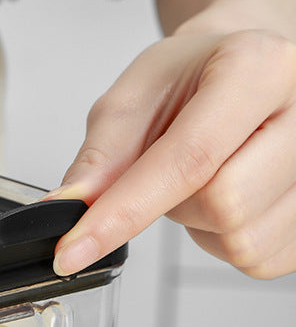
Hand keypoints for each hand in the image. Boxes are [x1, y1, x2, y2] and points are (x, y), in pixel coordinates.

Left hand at [49, 28, 295, 278]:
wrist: (245, 71)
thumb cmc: (194, 78)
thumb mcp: (132, 99)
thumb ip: (99, 158)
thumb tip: (66, 209)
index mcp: (259, 68)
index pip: (188, 160)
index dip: (122, 213)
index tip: (72, 252)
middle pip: (222, 205)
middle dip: (172, 205)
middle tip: (170, 170)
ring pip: (241, 240)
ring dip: (199, 224)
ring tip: (203, 179)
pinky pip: (258, 259)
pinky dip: (225, 240)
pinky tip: (228, 200)